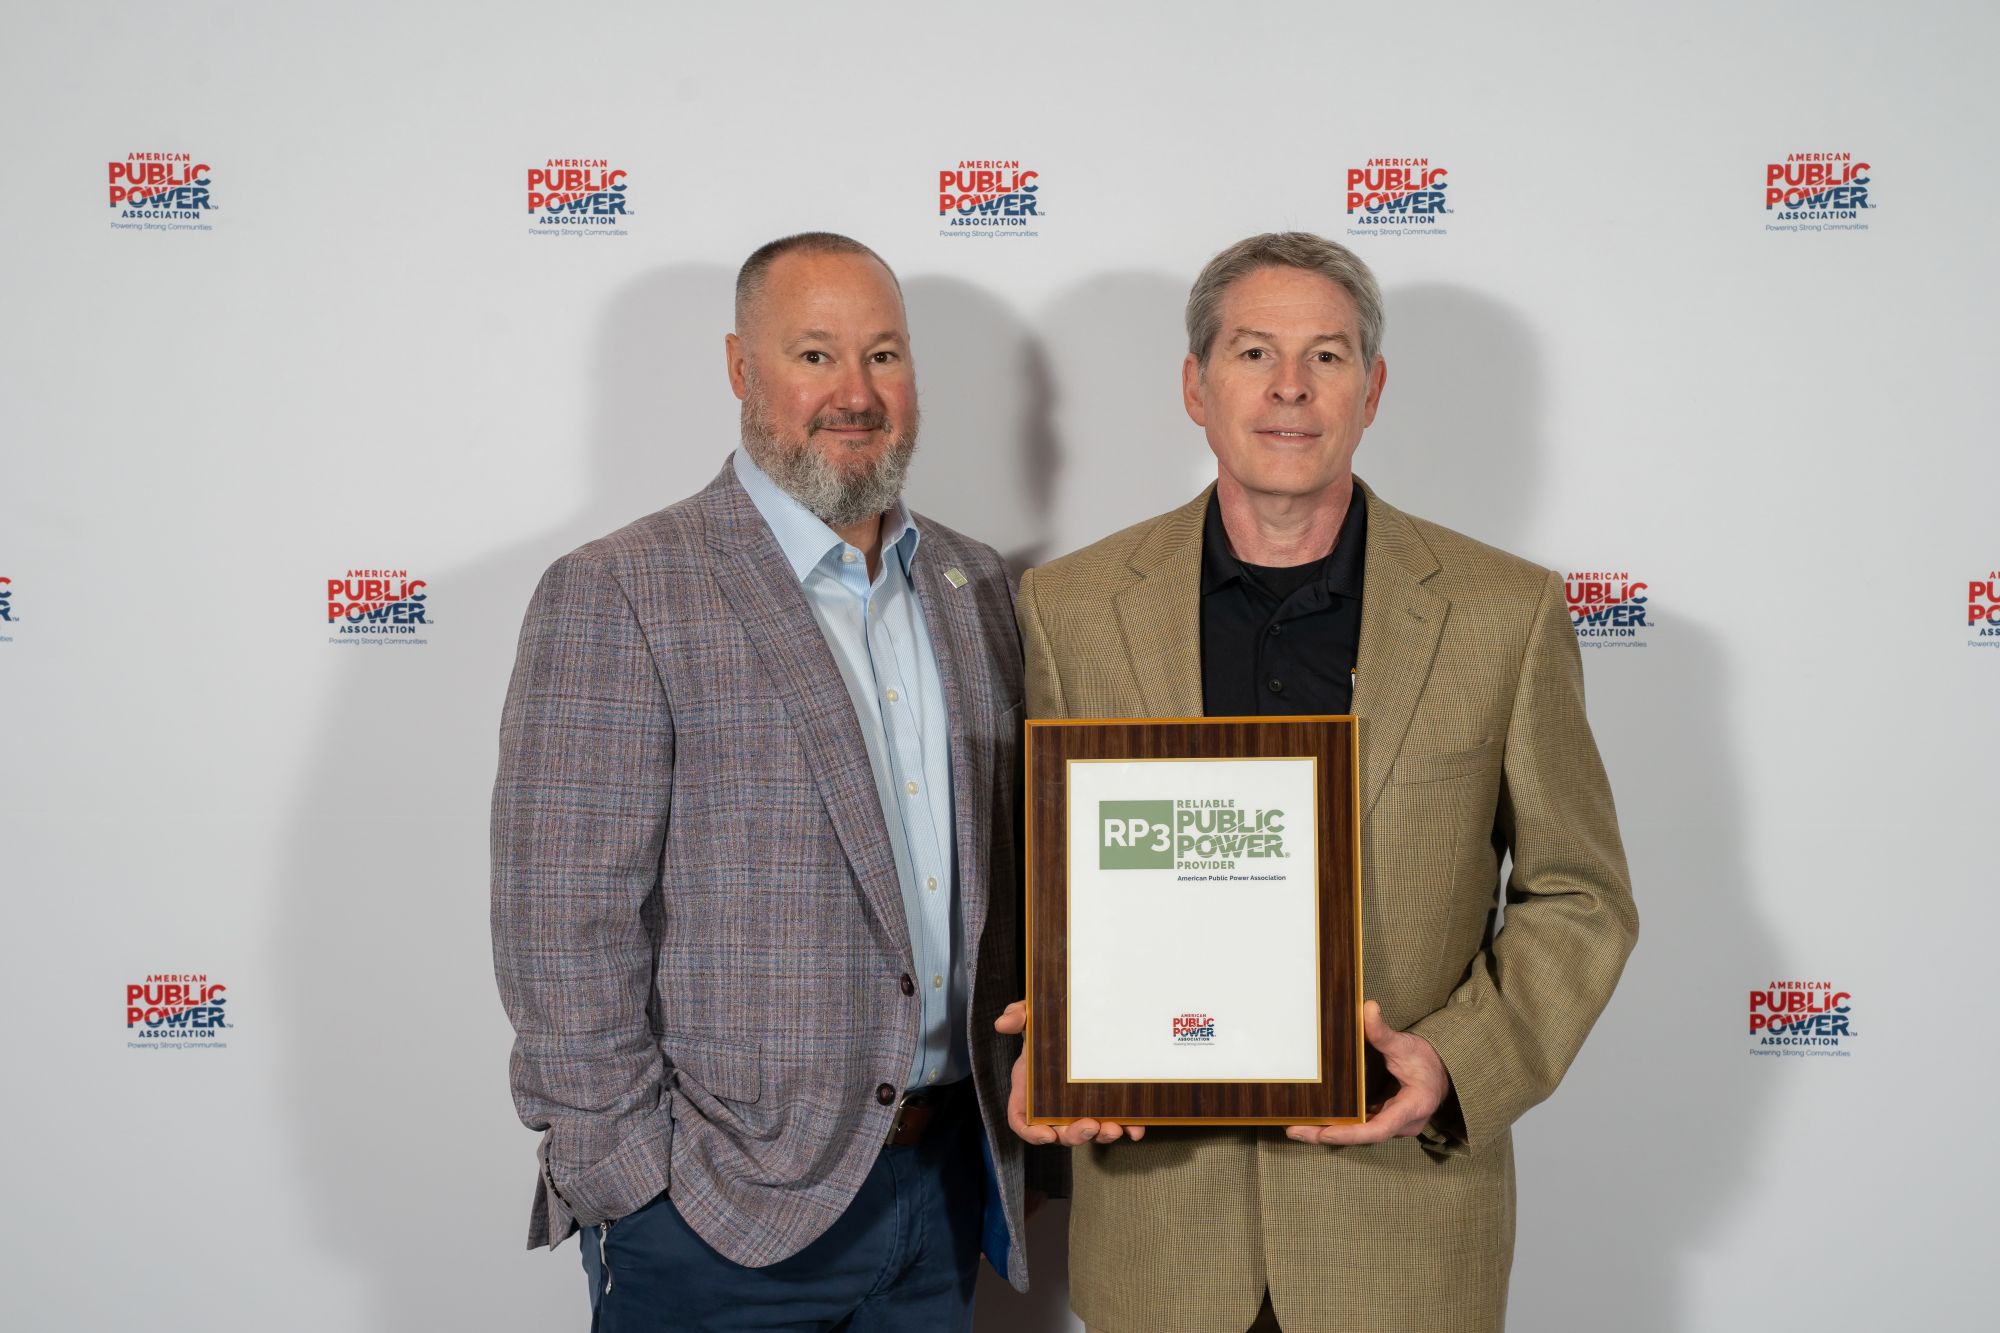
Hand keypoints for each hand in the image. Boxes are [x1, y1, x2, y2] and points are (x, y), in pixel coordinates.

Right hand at [995, 1000, 1146, 1145]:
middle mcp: (1052, 1106)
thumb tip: (1003, 1023)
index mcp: (1029, 1092)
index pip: (1022, 1121)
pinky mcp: (1103, 1105)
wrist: (1077, 1023)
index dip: (1032, 1133)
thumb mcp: (1031, 1015)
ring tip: (1114, 1128)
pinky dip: (1125, 1130)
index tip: (1046, 1134)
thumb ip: (1018, 1016)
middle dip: (1075, 1135)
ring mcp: (1078, 1109)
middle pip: (1058, 1133)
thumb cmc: (1048, 1026)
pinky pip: (1113, 1123)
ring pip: (1087, 1133)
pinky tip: (1135, 1129)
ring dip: (1100, 1136)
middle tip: (1089, 1126)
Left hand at [1286, 1001, 1449, 1145]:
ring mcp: (1394, 1125)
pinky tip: (1314, 1121)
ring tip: (1295, 1128)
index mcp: (1411, 1109)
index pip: (1378, 1129)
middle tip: (1294, 1130)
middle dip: (1328, 1135)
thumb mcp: (1405, 1045)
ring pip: (1360, 1135)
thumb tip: (1368, 1008)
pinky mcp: (1385, 1121)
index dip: (1350, 1133)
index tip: (1325, 1132)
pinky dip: (1340, 1125)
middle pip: (1363, 1137)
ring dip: (1329, 1132)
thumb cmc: (1426, 1060)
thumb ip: (1384, 1032)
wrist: (1442, 1071)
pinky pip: (1361, 1128)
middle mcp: (1403, 1125)